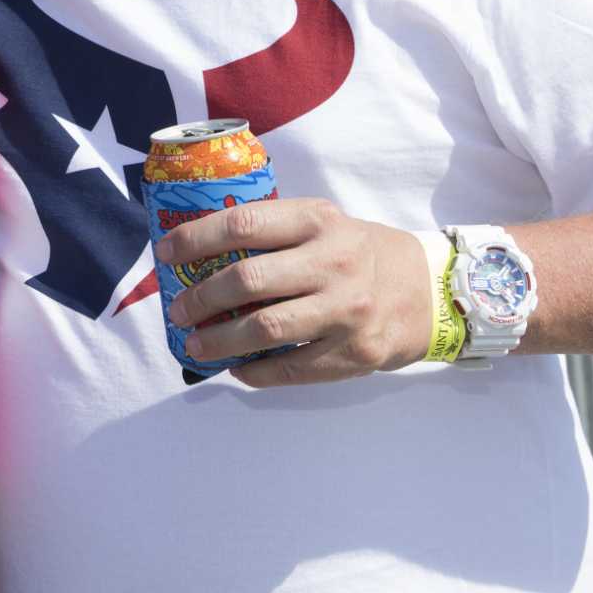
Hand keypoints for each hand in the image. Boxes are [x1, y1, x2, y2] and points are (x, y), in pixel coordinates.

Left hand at [155, 198, 431, 386]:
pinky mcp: (353, 352)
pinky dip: (253, 371)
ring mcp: (346, 310)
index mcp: (318, 221)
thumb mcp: (324, 223)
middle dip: (200, 298)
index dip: (196, 239)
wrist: (427, 290)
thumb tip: (199, 255)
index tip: (165, 253)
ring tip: (194, 344)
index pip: (244, 224)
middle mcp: (333, 263)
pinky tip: (235, 367)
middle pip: (247, 280)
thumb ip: (274, 232)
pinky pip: (290, 368)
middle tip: (177, 310)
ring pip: (264, 329)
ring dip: (218, 341)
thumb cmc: (358, 252)